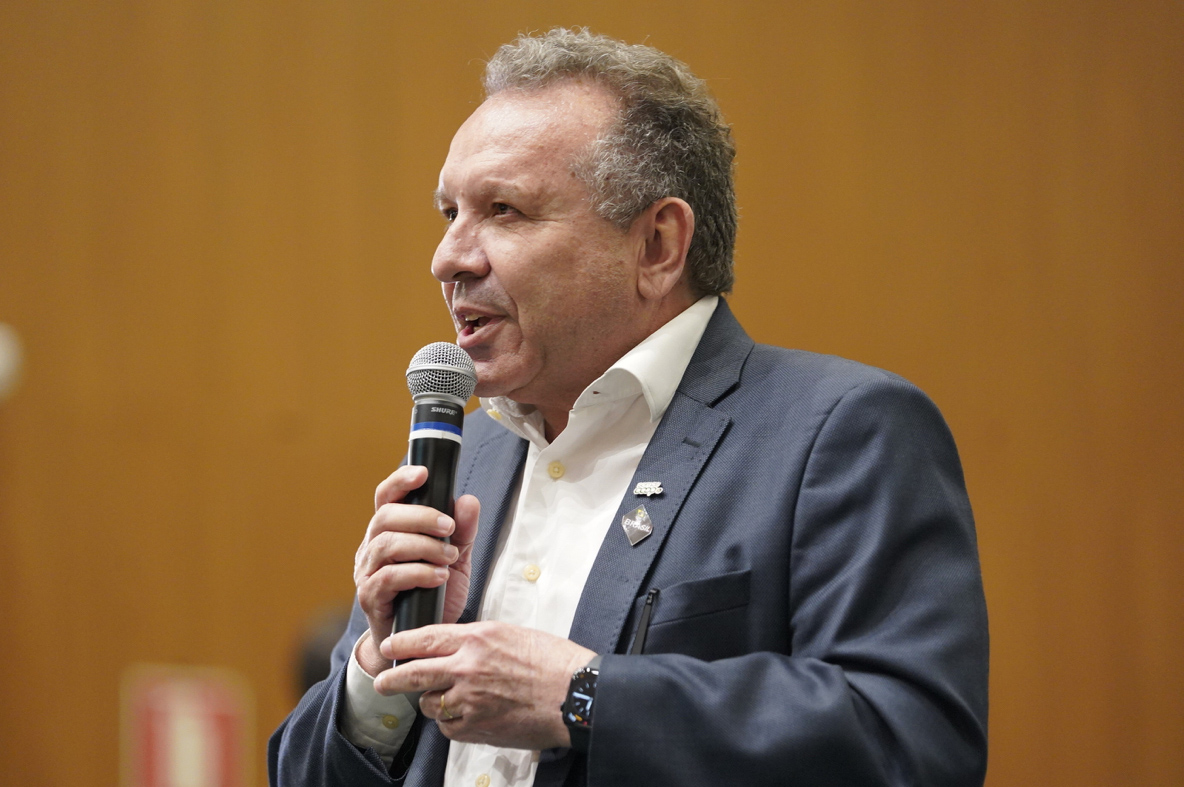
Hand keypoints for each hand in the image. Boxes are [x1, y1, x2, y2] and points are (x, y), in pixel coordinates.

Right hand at [353, 465, 479, 676]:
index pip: (386, 497)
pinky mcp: (369, 597)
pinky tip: (439, 577)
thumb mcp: (456, 560)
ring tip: (450, 557)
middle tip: (449, 527)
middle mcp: (372, 547)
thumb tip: (468, 500)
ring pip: (386, 545)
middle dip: (421, 517)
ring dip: (423, 546)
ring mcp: (367, 572)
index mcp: (390, 531)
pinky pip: (389, 577)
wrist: (420, 642)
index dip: (400, 481)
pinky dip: (418, 573)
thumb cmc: (433, 594)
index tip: (424, 473)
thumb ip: (463, 531)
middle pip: (385, 517)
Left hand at [374, 621, 595, 750]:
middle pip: (414, 673)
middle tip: (382, 682)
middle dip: (392, 679)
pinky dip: (453, 723)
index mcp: (477, 638)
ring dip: (433, 702)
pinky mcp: (476, 727)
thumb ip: (477, 642)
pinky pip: (449, 727)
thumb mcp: (510, 635)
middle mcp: (467, 667)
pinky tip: (469, 716)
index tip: (389, 646)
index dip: (401, 643)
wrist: (574, 694)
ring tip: (448, 700)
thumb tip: (454, 649)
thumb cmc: (551, 662)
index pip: (425, 638)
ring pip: (430, 704)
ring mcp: (469, 699)